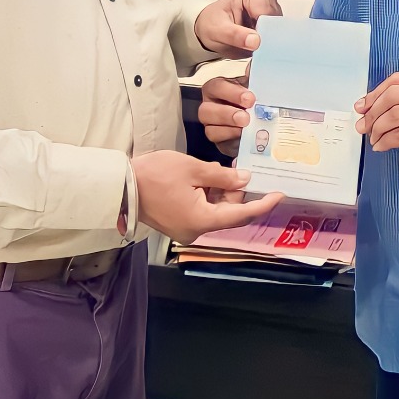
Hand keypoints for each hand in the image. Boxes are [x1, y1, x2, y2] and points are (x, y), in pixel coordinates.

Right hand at [132, 150, 282, 241]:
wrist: (120, 186)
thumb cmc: (153, 175)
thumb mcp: (192, 168)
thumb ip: (222, 175)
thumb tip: (244, 180)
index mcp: (203, 220)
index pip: (242, 214)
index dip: (262, 204)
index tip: (279, 195)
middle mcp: (196, 230)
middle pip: (229, 213)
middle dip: (238, 192)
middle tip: (242, 170)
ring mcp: (186, 229)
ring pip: (215, 212)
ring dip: (222, 193)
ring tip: (222, 171)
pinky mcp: (178, 224)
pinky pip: (202, 212)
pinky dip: (209, 197)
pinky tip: (208, 180)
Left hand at [194, 0, 281, 55]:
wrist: (208, 29)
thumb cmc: (212, 24)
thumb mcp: (218, 31)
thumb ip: (236, 36)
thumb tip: (255, 41)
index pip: (267, 11)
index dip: (263, 29)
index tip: (256, 42)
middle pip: (276, 19)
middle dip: (266, 34)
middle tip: (252, 43)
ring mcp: (269, 9)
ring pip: (279, 28)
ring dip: (268, 39)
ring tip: (251, 42)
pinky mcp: (272, 21)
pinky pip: (278, 34)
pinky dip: (269, 41)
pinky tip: (257, 43)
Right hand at [197, 71, 253, 156]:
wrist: (262, 119)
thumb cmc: (255, 99)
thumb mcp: (256, 85)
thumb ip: (255, 75)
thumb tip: (256, 65)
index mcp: (218, 88)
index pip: (216, 87)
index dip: (231, 93)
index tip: (250, 99)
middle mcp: (210, 107)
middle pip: (206, 111)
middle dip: (227, 114)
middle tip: (245, 117)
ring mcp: (212, 126)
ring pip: (210, 130)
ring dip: (228, 130)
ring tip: (245, 129)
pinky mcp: (220, 143)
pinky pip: (220, 146)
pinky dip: (232, 144)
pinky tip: (244, 140)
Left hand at [356, 68, 398, 180]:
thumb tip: (368, 105)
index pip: (396, 80)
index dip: (374, 94)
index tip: (362, 106)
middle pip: (392, 97)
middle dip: (373, 114)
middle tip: (364, 126)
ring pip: (395, 117)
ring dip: (378, 130)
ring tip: (374, 138)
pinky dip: (387, 142)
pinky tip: (382, 146)